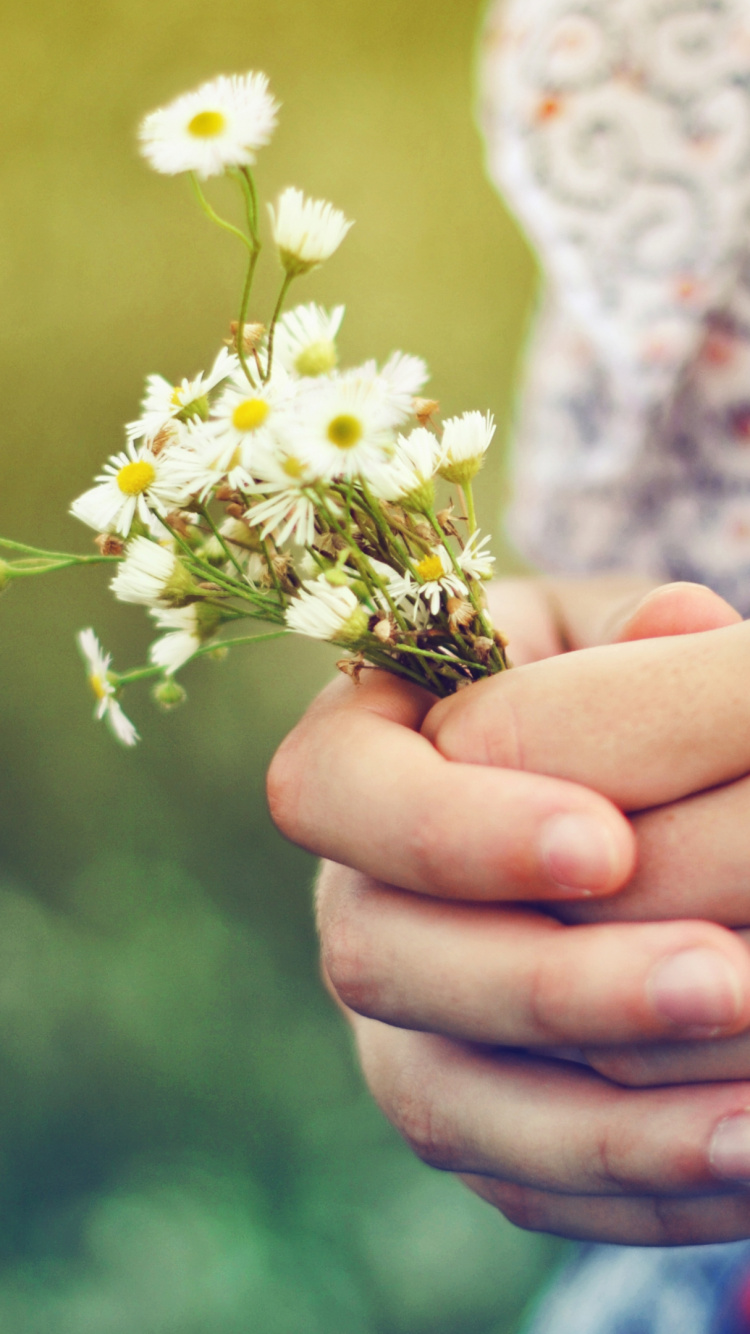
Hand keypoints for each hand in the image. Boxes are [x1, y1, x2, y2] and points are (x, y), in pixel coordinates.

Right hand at [269, 578, 749, 1242]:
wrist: (611, 802)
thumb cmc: (601, 688)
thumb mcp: (615, 639)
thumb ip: (637, 640)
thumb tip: (678, 627)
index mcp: (360, 753)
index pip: (330, 791)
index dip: (448, 831)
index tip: (605, 842)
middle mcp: (355, 896)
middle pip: (377, 958)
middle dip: (548, 982)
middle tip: (719, 976)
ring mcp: (398, 1018)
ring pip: (443, 1097)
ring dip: (602, 1119)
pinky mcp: (464, 1115)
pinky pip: (516, 1178)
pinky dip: (630, 1185)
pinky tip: (743, 1160)